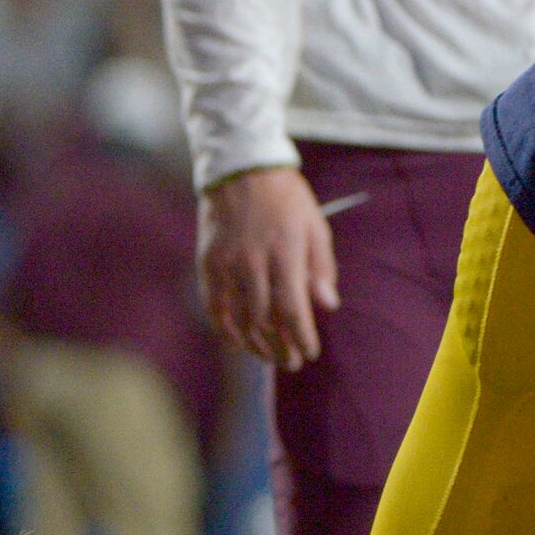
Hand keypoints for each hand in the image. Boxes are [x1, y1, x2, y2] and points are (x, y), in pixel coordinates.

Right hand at [198, 166, 339, 370]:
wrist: (242, 171)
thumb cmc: (288, 200)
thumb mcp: (316, 227)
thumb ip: (322, 268)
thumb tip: (327, 306)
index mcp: (285, 253)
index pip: (292, 309)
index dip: (301, 336)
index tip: (310, 353)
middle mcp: (252, 262)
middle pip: (264, 319)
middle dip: (278, 347)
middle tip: (291, 362)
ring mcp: (225, 264)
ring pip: (237, 317)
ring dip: (253, 344)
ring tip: (268, 358)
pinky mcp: (206, 263)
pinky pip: (213, 305)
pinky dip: (225, 328)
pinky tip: (238, 341)